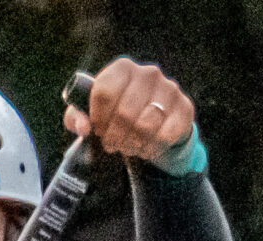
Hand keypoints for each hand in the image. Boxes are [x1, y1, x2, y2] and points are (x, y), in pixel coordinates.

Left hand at [62, 58, 194, 164]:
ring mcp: (169, 89)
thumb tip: (82, 127)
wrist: (158, 125)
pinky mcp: (185, 109)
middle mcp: (148, 73)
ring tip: (128, 148)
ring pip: (145, 125)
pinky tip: (146, 150)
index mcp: (123, 68)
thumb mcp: (94, 114)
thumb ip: (78, 117)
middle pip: (124, 112)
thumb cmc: (119, 117)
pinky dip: (151, 149)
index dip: (97, 118)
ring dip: (132, 145)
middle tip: (111, 146)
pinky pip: (165, 136)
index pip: (104, 91)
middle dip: (114, 136)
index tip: (97, 130)